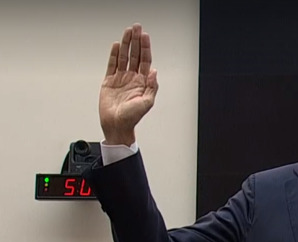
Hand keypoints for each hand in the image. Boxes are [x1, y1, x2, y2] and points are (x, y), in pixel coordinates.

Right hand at [100, 23, 157, 145]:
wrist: (116, 125)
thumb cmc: (132, 117)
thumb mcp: (147, 103)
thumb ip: (152, 87)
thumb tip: (154, 71)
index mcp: (142, 82)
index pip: (145, 60)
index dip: (145, 48)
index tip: (144, 36)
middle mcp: (132, 78)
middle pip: (135, 55)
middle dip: (136, 41)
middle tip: (136, 28)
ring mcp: (121, 78)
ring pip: (124, 57)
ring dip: (126, 44)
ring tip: (127, 31)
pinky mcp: (109, 81)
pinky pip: (112, 65)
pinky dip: (114, 55)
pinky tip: (117, 46)